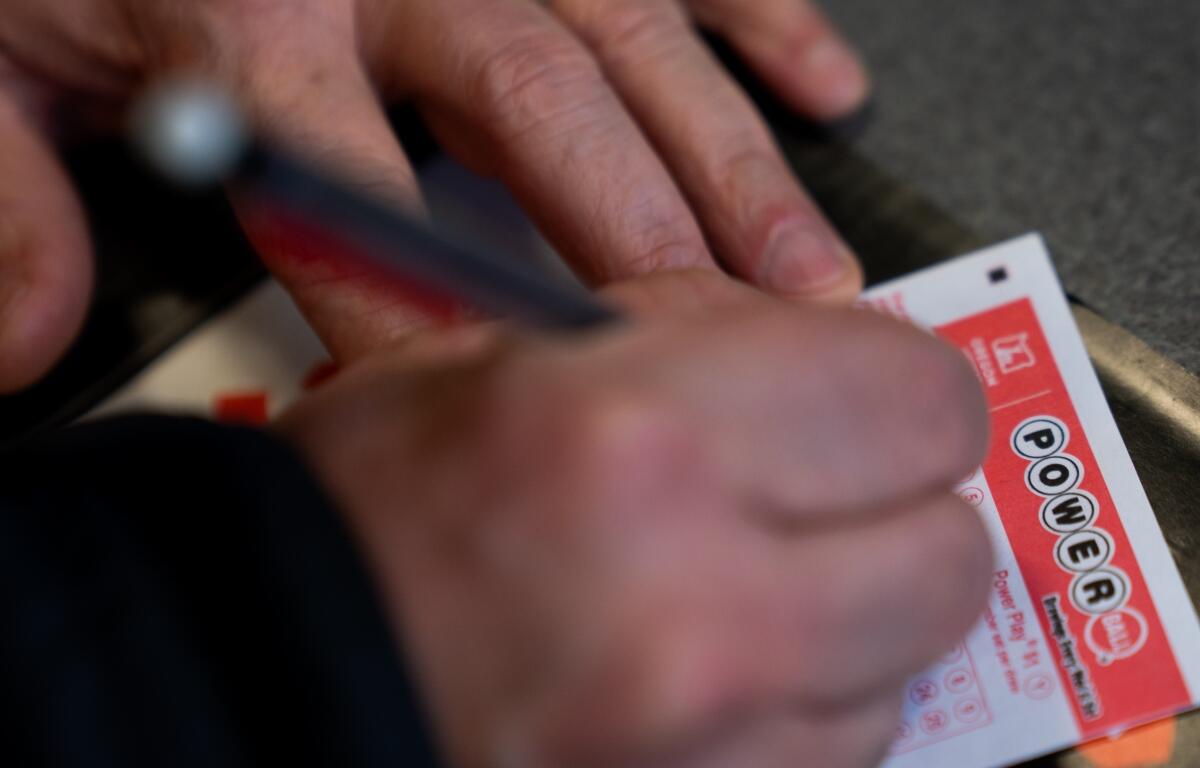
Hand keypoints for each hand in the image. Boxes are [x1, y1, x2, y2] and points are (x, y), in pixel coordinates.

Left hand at [0, 0, 868, 391]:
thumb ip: (5, 196)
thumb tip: (31, 341)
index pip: (352, 185)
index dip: (421, 310)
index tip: (491, 408)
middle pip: (539, 103)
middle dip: (637, 236)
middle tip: (721, 348)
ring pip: (633, 41)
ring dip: (729, 161)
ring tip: (804, 275)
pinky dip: (760, 15)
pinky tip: (823, 87)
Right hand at [278, 272, 991, 767]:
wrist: (268, 679)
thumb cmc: (360, 519)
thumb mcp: (502, 357)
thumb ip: (693, 335)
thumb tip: (822, 343)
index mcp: (638, 439)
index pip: (916, 398)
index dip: (903, 388)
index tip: (873, 396)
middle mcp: (695, 603)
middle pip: (950, 551)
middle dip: (904, 508)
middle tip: (833, 489)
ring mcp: (709, 742)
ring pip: (911, 668)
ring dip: (856, 616)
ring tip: (752, 584)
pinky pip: (843, 755)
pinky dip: (807, 703)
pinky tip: (721, 665)